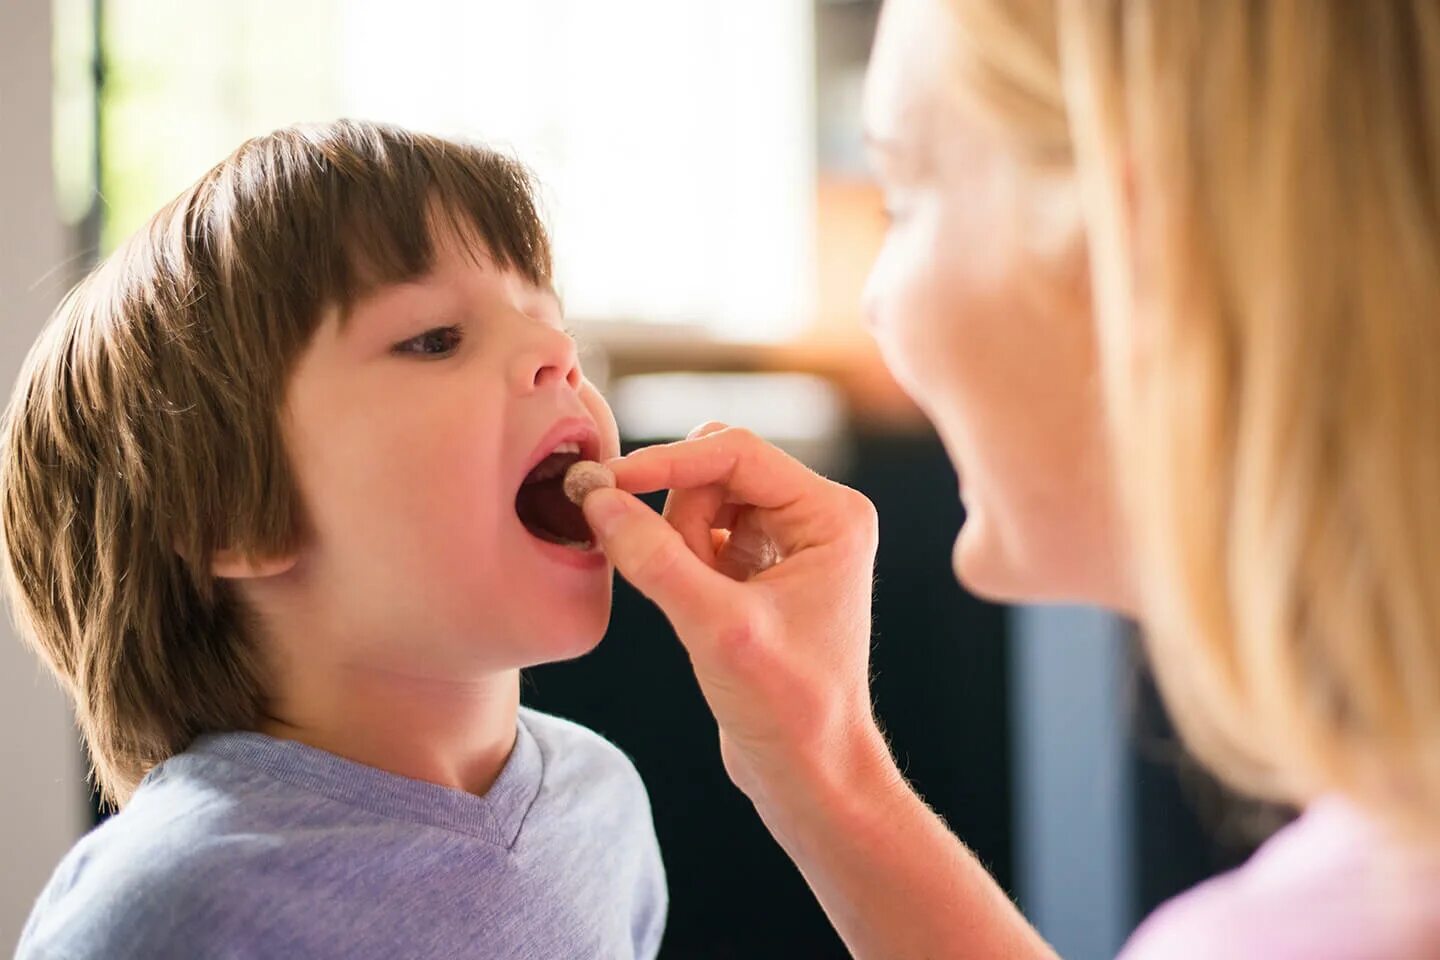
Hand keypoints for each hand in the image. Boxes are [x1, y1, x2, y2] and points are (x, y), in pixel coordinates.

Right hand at [580, 423, 893, 804]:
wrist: (811, 771)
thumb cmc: (789, 706)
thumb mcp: (717, 628)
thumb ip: (655, 559)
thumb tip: (598, 501)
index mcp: (831, 514)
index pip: (736, 452)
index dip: (666, 463)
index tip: (607, 485)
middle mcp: (815, 517)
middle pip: (716, 470)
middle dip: (676, 514)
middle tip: (670, 574)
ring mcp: (787, 542)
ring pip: (702, 501)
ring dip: (675, 542)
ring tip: (692, 605)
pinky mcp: (759, 570)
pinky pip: (699, 535)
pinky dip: (677, 560)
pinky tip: (690, 607)